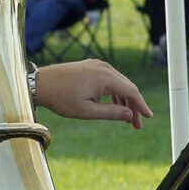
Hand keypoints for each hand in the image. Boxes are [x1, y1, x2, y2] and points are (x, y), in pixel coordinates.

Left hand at [34, 60, 151, 129]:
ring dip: (125, 100)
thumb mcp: (88, 111)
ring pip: (119, 83)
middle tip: (137, 124)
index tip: (148, 117)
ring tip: (127, 118)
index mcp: (104, 77)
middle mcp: (103, 67)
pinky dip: (115, 93)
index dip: (141, 106)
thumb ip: (112, 113)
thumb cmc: (61, 98)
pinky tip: (115, 105)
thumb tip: (130, 115)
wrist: (40, 83)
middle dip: (134, 106)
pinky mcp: (91, 66)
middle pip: (127, 87)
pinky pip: (110, 79)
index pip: (131, 91)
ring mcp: (97, 65)